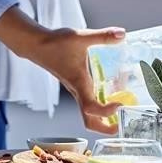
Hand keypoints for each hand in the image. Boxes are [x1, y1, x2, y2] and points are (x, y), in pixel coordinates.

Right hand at [0, 11, 126, 134]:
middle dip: (105, 128)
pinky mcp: (76, 87)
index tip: (119, 105)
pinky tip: (112, 95)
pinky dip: (100, 108)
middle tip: (123, 125)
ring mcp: (76, 91)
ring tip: (122, 113)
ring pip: (88, 115)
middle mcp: (78, 92)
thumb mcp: (81, 37)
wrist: (38, 45)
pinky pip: (88, 104)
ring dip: (104, 120)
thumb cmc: (56, 43)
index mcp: (79, 84)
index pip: (90, 108)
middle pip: (89, 121)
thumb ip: (102, 36)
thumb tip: (122, 34)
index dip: (105, 112)